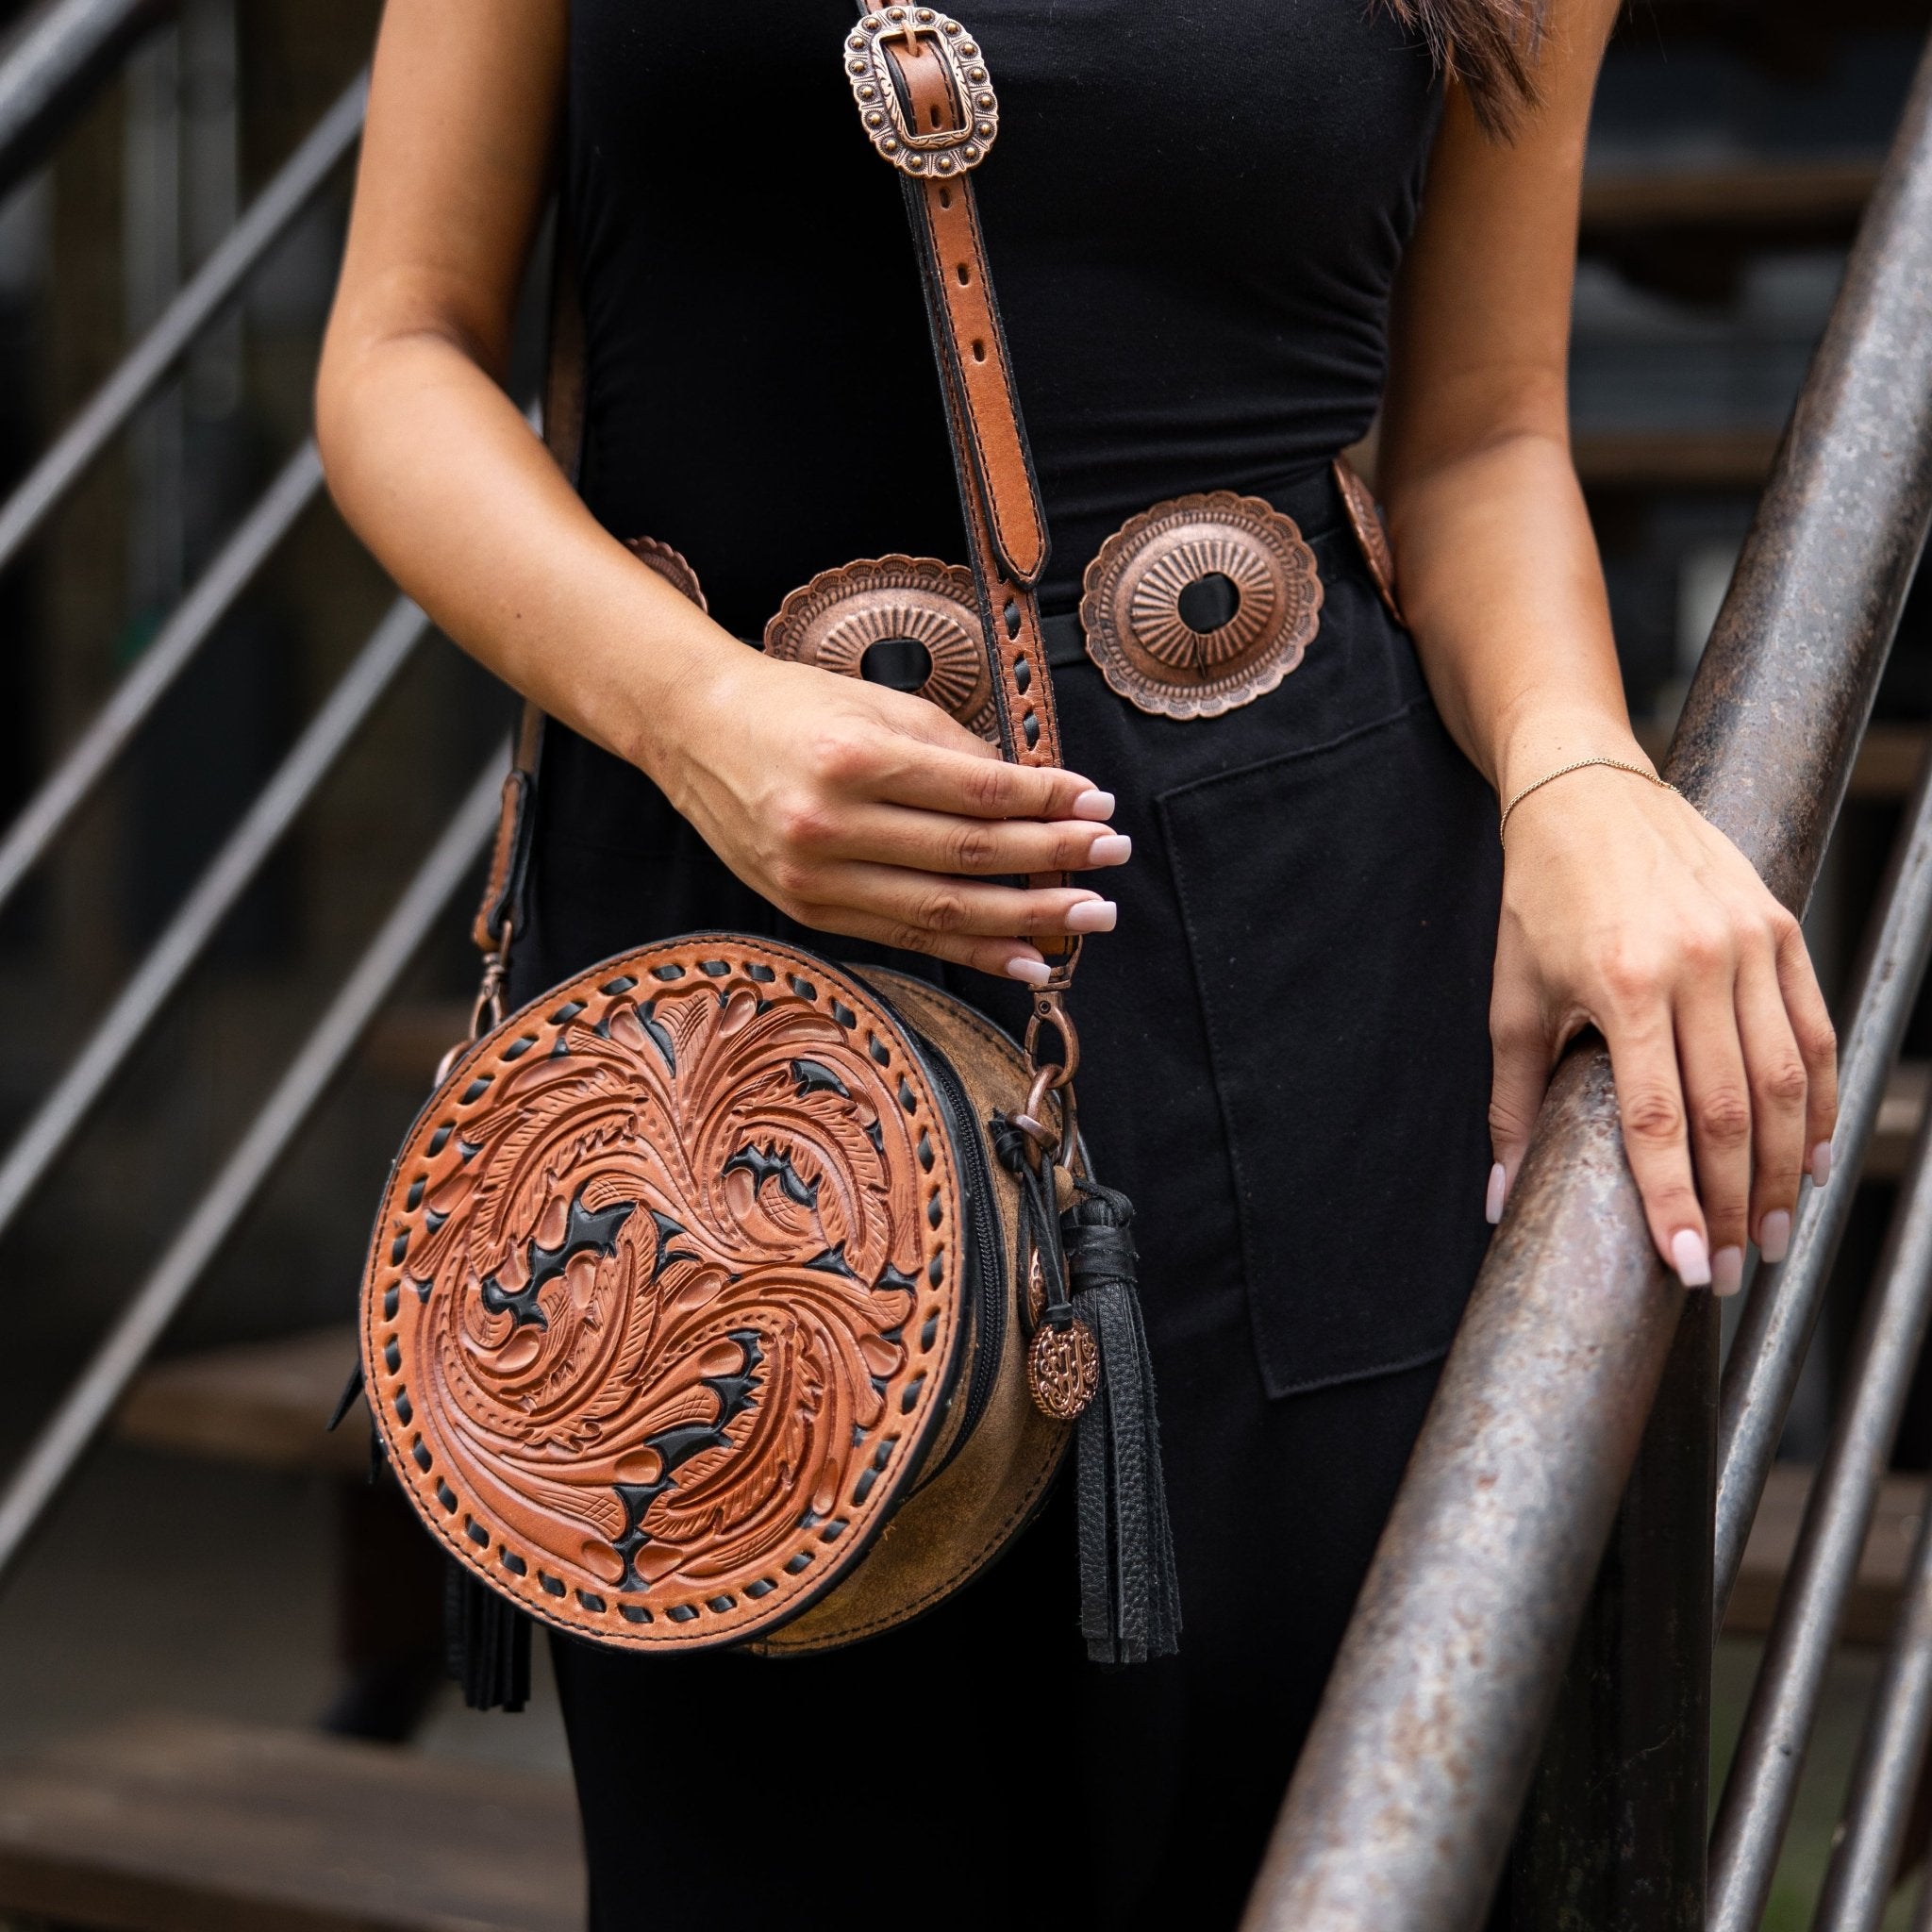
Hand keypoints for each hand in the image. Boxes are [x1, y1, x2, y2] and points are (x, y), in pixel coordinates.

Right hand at [648, 648, 1127, 982]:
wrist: (692, 730)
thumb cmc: (794, 704)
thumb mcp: (878, 703)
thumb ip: (956, 751)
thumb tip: (1035, 796)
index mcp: (853, 757)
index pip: (973, 792)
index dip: (1045, 803)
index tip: (1100, 806)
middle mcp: (829, 824)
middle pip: (966, 856)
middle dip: (1051, 862)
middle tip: (1113, 861)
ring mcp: (814, 876)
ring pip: (941, 909)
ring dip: (1025, 919)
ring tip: (1088, 918)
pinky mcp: (808, 910)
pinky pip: (905, 937)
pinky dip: (970, 950)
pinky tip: (1024, 959)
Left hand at [1486, 761, 1836, 1292]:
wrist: (1585, 789)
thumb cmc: (1538, 897)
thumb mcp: (1512, 998)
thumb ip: (1509, 1103)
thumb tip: (1497, 1198)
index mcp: (1623, 984)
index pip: (1657, 1119)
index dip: (1675, 1200)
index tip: (1686, 1265)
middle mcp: (1695, 964)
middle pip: (1730, 1111)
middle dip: (1735, 1204)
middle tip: (1733, 1268)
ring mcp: (1746, 943)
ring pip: (1784, 1078)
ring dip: (1784, 1166)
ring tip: (1776, 1232)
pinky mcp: (1778, 927)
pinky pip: (1812, 1029)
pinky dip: (1817, 1098)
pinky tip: (1807, 1154)